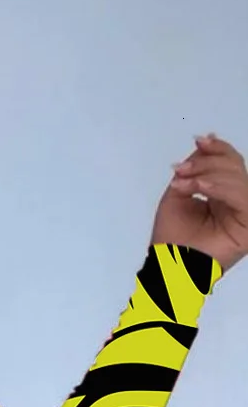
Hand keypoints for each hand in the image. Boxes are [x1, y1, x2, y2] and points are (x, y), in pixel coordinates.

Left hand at [151, 133, 247, 274]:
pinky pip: (243, 197)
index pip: (229, 163)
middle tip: (183, 169)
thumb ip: (194, 168)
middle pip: (235, 166)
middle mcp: (237, 201)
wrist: (167, 266)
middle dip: (207, 162)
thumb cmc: (170, 238)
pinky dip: (221, 188)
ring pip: (239, 178)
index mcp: (223, 194)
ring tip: (187, 182)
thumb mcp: (178, 193)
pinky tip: (202, 187)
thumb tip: (205, 141)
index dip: (217, 149)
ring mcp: (245, 212)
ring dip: (209, 174)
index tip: (199, 140)